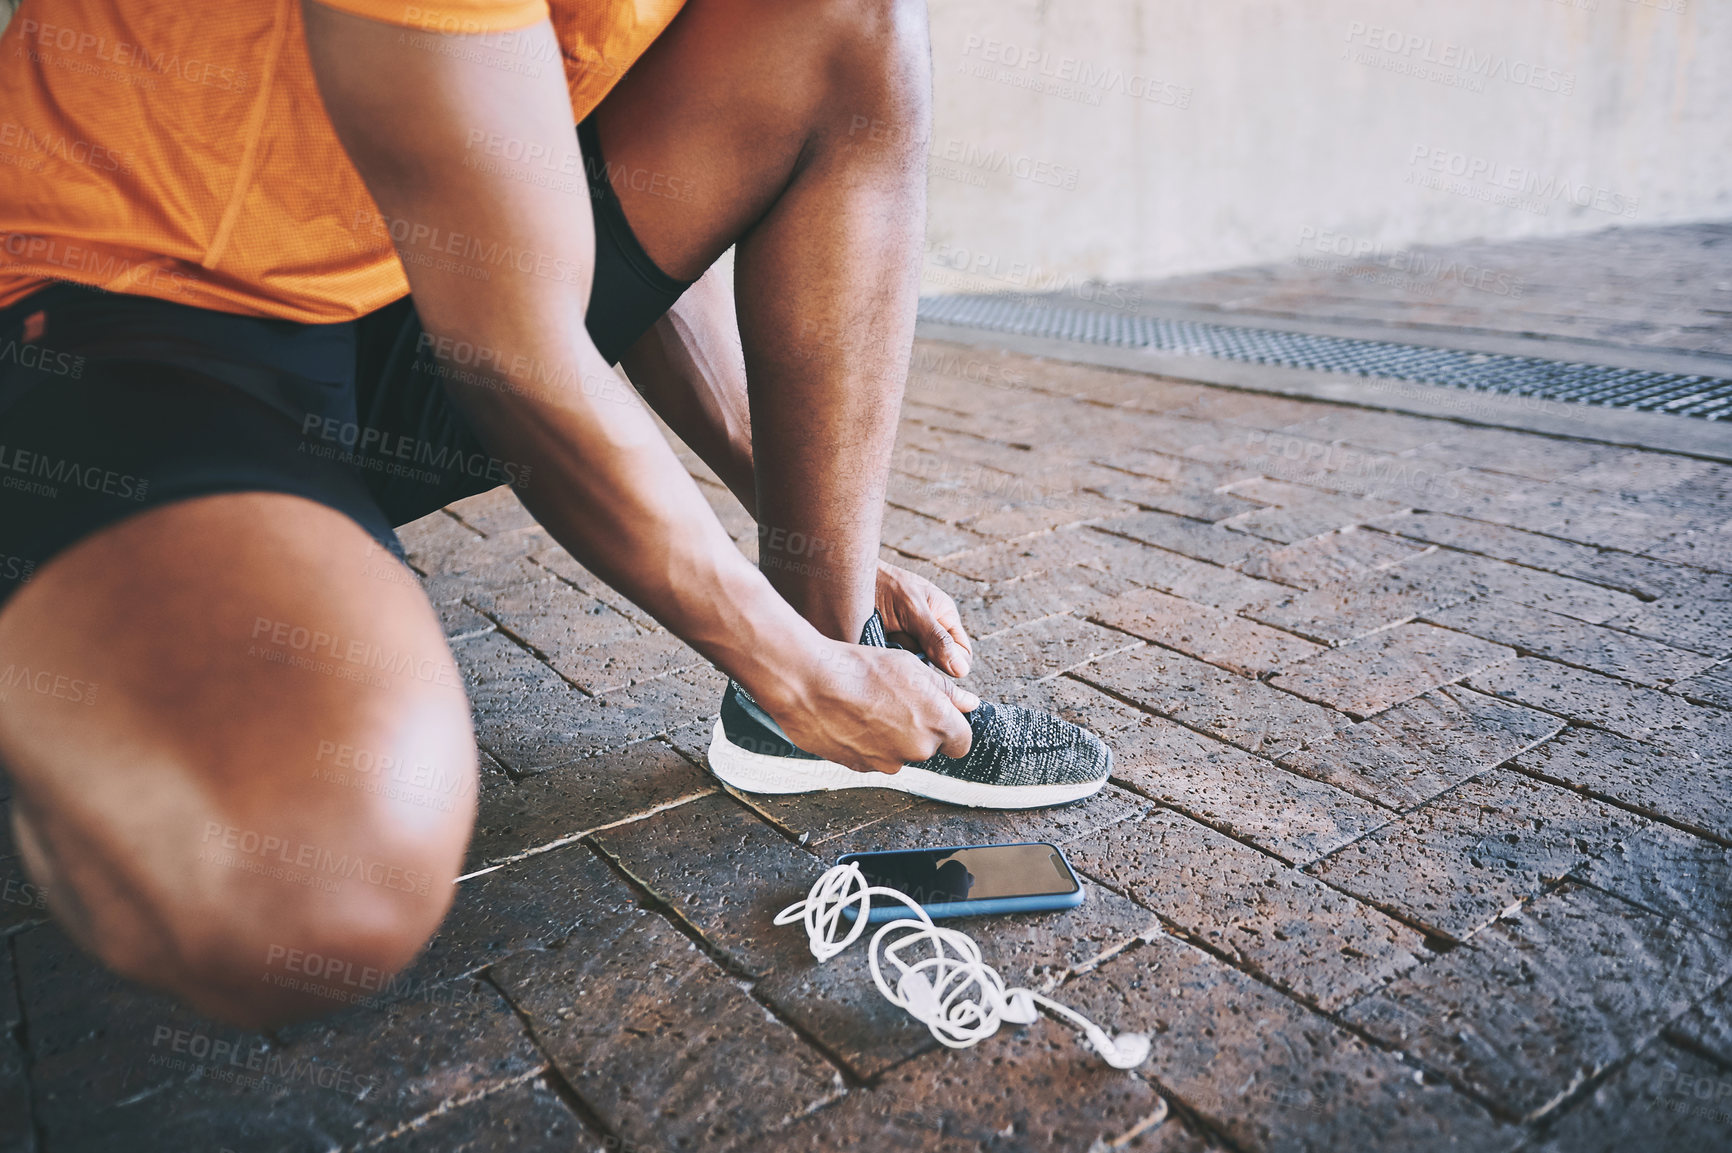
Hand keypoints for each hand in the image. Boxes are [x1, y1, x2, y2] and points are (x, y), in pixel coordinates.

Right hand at [762, 640, 977, 775]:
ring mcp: (886, 762)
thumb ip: (945, 690)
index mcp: (936, 725)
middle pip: (928, 746)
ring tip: (868, 705)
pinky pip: (872, 757)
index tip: (940, 715)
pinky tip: (852, 717)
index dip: (952, 728)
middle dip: (918, 728)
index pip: (962, 742)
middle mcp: (915, 750)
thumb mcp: (911, 667)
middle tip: (895, 699)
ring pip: (898, 753)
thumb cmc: (860, 669)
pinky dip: (866, 742)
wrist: (809, 682)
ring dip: (891, 736)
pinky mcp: (859, 767)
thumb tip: (968, 703)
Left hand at [875, 561, 973, 677]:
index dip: (952, 663)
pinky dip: (884, 656)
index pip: (962, 652)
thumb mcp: (912, 609)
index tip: (931, 658)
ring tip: (885, 633)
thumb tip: (962, 670)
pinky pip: (894, 665)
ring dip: (899, 656)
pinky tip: (875, 640)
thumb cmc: (883, 583)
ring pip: (913, 666)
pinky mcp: (889, 648)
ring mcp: (908, 641)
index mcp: (944, 617)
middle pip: (936, 664)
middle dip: (919, 657)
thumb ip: (936, 638)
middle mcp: (929, 632)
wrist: (849, 580)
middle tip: (901, 636)